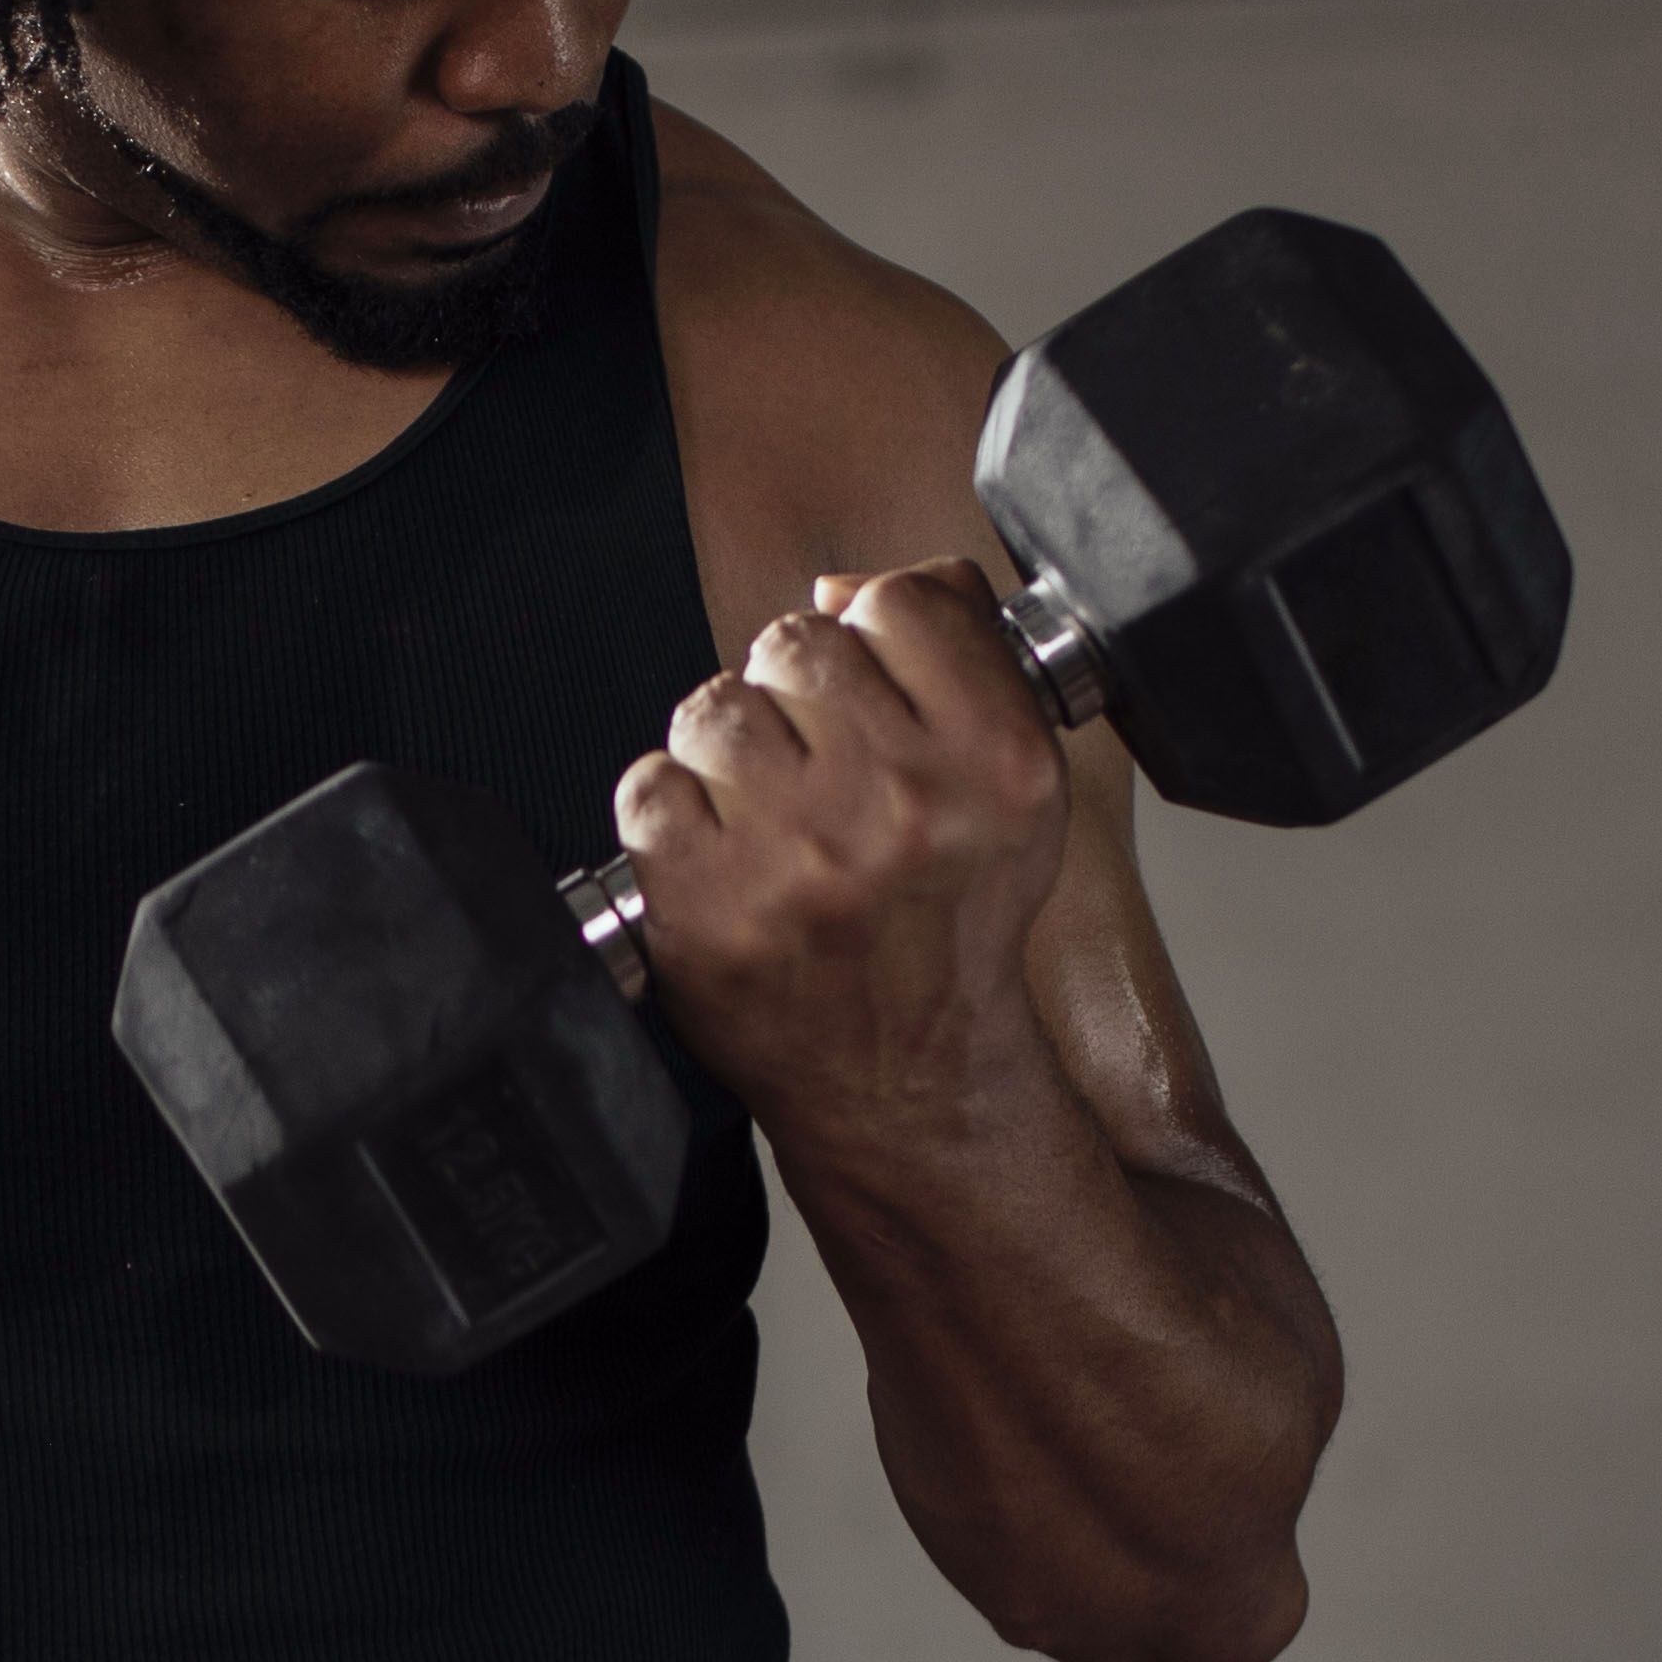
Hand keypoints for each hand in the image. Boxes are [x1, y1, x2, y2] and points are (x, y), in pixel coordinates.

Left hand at [610, 560, 1076, 1172]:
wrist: (906, 1073)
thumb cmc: (947, 921)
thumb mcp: (1010, 781)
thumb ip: (955, 650)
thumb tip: (841, 587)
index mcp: (994, 762)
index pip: (895, 602)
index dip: (871, 640)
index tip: (874, 696)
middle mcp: (901, 807)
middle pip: (794, 645)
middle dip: (795, 698)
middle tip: (819, 776)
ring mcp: (796, 860)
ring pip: (715, 709)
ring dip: (729, 756)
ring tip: (770, 822)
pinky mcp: (706, 908)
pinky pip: (650, 787)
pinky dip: (673, 818)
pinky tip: (724, 860)